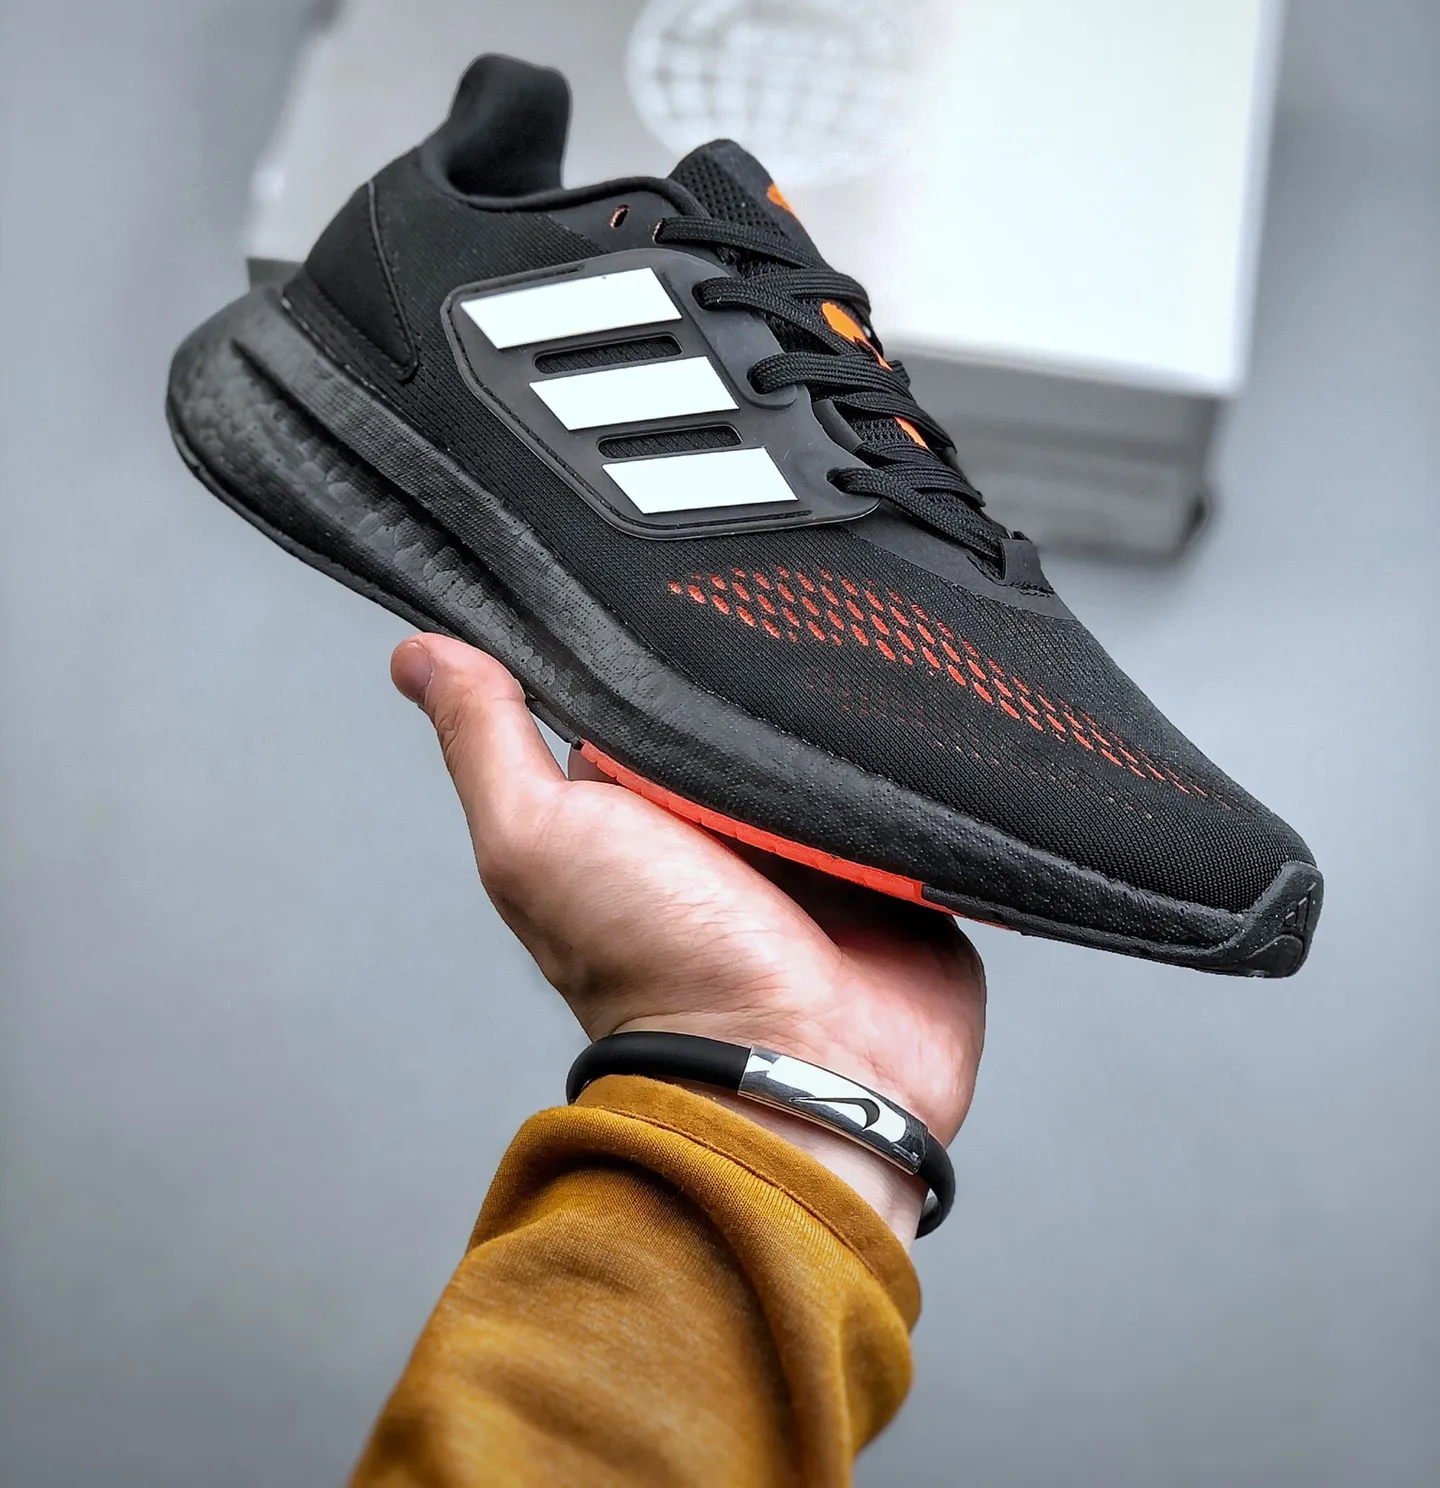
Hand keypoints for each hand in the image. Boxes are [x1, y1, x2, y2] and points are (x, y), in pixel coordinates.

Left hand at [392, 635, 986, 1239]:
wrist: (803, 1073)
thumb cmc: (656, 969)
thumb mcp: (540, 840)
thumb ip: (486, 744)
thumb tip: (420, 654)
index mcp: (634, 803)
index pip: (642, 681)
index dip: (651, 626)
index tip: (670, 566)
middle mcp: (723, 816)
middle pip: (744, 694)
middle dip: (761, 648)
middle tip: (782, 598)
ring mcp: (817, 835)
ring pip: (832, 722)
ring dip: (844, 690)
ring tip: (860, 633)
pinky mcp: (897, 853)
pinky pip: (911, 771)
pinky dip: (912, 741)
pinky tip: (918, 693)